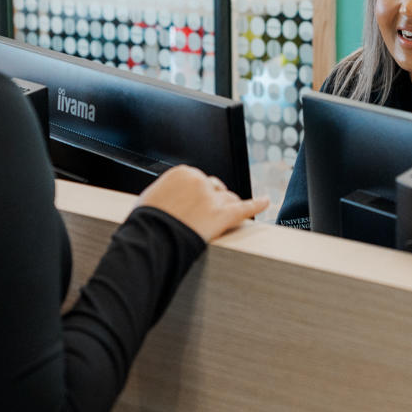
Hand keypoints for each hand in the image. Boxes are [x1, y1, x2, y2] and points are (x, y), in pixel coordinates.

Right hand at [135, 165, 269, 242]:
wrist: (150, 238)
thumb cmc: (145, 222)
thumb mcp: (151, 198)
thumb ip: (167, 192)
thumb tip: (170, 197)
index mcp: (182, 173)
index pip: (197, 179)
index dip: (197, 194)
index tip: (193, 204)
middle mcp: (199, 181)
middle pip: (214, 188)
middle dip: (213, 200)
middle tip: (205, 214)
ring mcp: (212, 198)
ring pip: (229, 197)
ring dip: (229, 206)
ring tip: (226, 215)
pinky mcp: (222, 215)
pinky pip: (245, 208)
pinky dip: (257, 204)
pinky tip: (266, 202)